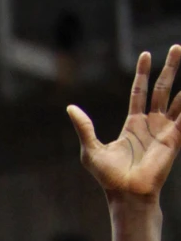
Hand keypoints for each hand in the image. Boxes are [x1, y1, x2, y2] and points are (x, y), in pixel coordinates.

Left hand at [69, 47, 180, 199]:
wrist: (127, 193)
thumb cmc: (109, 177)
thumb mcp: (91, 150)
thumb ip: (84, 128)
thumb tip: (70, 108)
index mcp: (133, 124)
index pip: (140, 91)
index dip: (143, 73)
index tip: (147, 54)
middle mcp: (151, 124)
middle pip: (161, 89)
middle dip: (169, 68)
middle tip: (176, 47)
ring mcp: (164, 130)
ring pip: (177, 99)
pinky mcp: (174, 139)